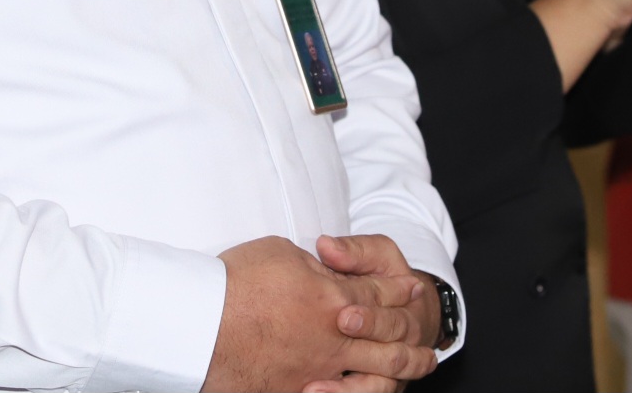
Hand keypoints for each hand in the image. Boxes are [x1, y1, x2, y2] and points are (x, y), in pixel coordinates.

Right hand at [202, 236, 436, 392]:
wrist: (202, 323)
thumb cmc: (238, 281)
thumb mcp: (280, 252)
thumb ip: (314, 265)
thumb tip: (326, 270)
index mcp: (332, 296)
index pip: (377, 293)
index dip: (397, 290)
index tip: (412, 289)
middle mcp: (334, 337)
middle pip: (387, 340)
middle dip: (411, 340)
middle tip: (429, 345)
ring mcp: (319, 369)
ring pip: (375, 376)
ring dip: (401, 371)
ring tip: (417, 368)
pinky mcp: (298, 391)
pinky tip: (365, 392)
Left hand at [300, 235, 441, 392]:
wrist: (401, 308)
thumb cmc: (381, 277)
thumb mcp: (376, 256)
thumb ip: (355, 251)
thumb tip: (327, 247)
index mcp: (407, 309)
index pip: (392, 317)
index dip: (370, 318)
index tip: (343, 316)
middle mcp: (404, 344)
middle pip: (390, 356)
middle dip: (360, 350)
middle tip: (333, 342)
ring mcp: (390, 370)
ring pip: (378, 386)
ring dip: (347, 388)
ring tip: (314, 387)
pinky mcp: (374, 383)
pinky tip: (310, 392)